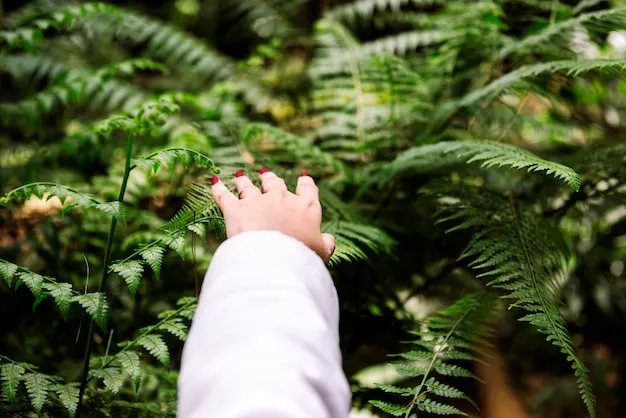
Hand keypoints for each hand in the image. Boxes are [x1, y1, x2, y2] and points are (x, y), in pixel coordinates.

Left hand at [211, 168, 335, 262]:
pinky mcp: (235, 210)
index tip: (303, 179)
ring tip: (240, 176)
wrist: (275, 259)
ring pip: (248, 186)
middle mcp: (282, 199)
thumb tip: (329, 239)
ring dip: (244, 181)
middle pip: (275, 183)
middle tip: (266, 173)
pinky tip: (214, 182)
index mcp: (306, 208)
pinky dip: (218, 188)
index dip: (305, 184)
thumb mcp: (321, 253)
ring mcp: (257, 202)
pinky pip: (224, 196)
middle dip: (270, 179)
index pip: (308, 190)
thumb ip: (326, 243)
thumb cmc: (302, 256)